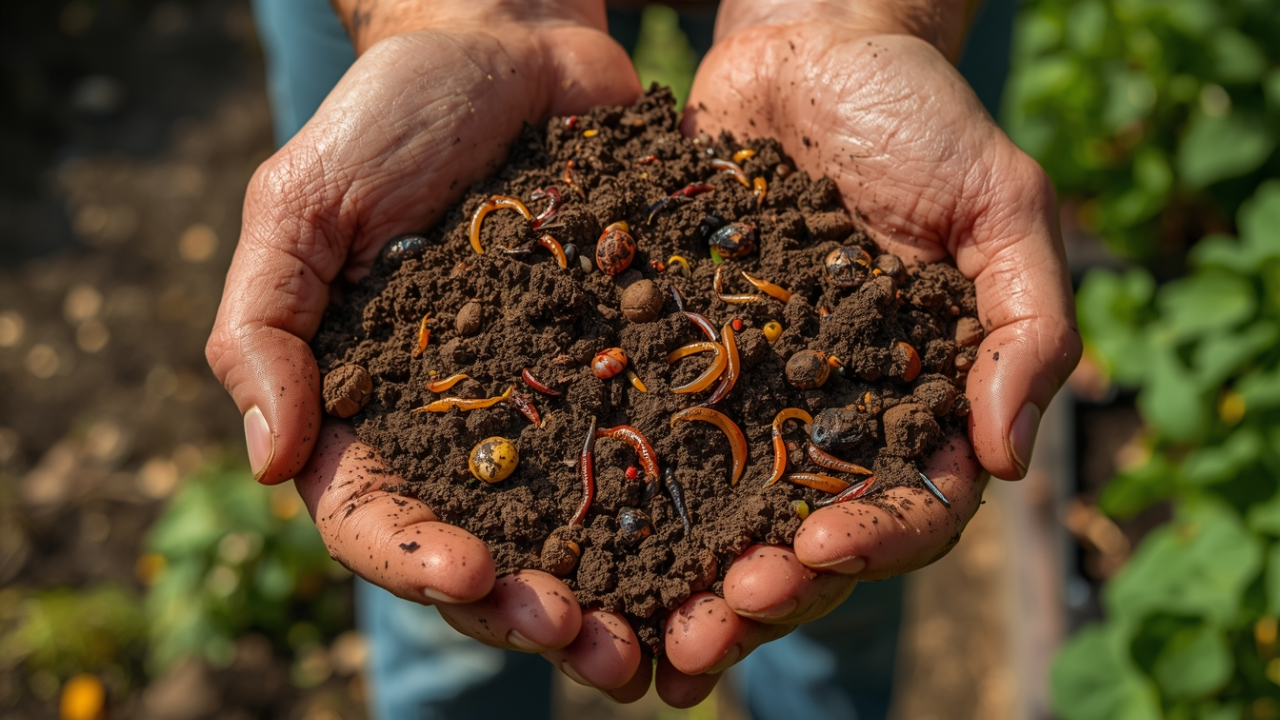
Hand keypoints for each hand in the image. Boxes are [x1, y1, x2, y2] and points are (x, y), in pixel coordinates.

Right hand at [204, 0, 712, 700]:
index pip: (375, 514)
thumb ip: (266, 326)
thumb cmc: (392, 117)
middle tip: (589, 648)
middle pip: (485, 549)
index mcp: (369, 407)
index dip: (416, 558)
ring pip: (575, 531)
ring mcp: (547, 406)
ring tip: (660, 645)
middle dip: (529, 609)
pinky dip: (681, 516)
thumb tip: (271, 463)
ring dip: (612, 595)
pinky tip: (726, 556)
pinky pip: (652, 453)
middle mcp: (461, 428)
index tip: (473, 573)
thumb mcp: (304, 204)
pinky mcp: (625, 370)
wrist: (509, 46)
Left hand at [650, 0, 1080, 681]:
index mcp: (918, 401)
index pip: (909, 504)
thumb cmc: (919, 116)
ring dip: (683, 577)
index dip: (868, 541)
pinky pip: (650, 433)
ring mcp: (750, 395)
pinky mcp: (677, 357)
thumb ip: (1024, 325)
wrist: (807, 49)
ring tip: (635, 627)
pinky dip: (622, 493)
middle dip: (761, 592)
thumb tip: (1010, 459)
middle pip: (803, 537)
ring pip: (720, 513)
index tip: (813, 551)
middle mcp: (831, 417)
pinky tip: (579, 537)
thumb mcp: (999, 205)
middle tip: (703, 634)